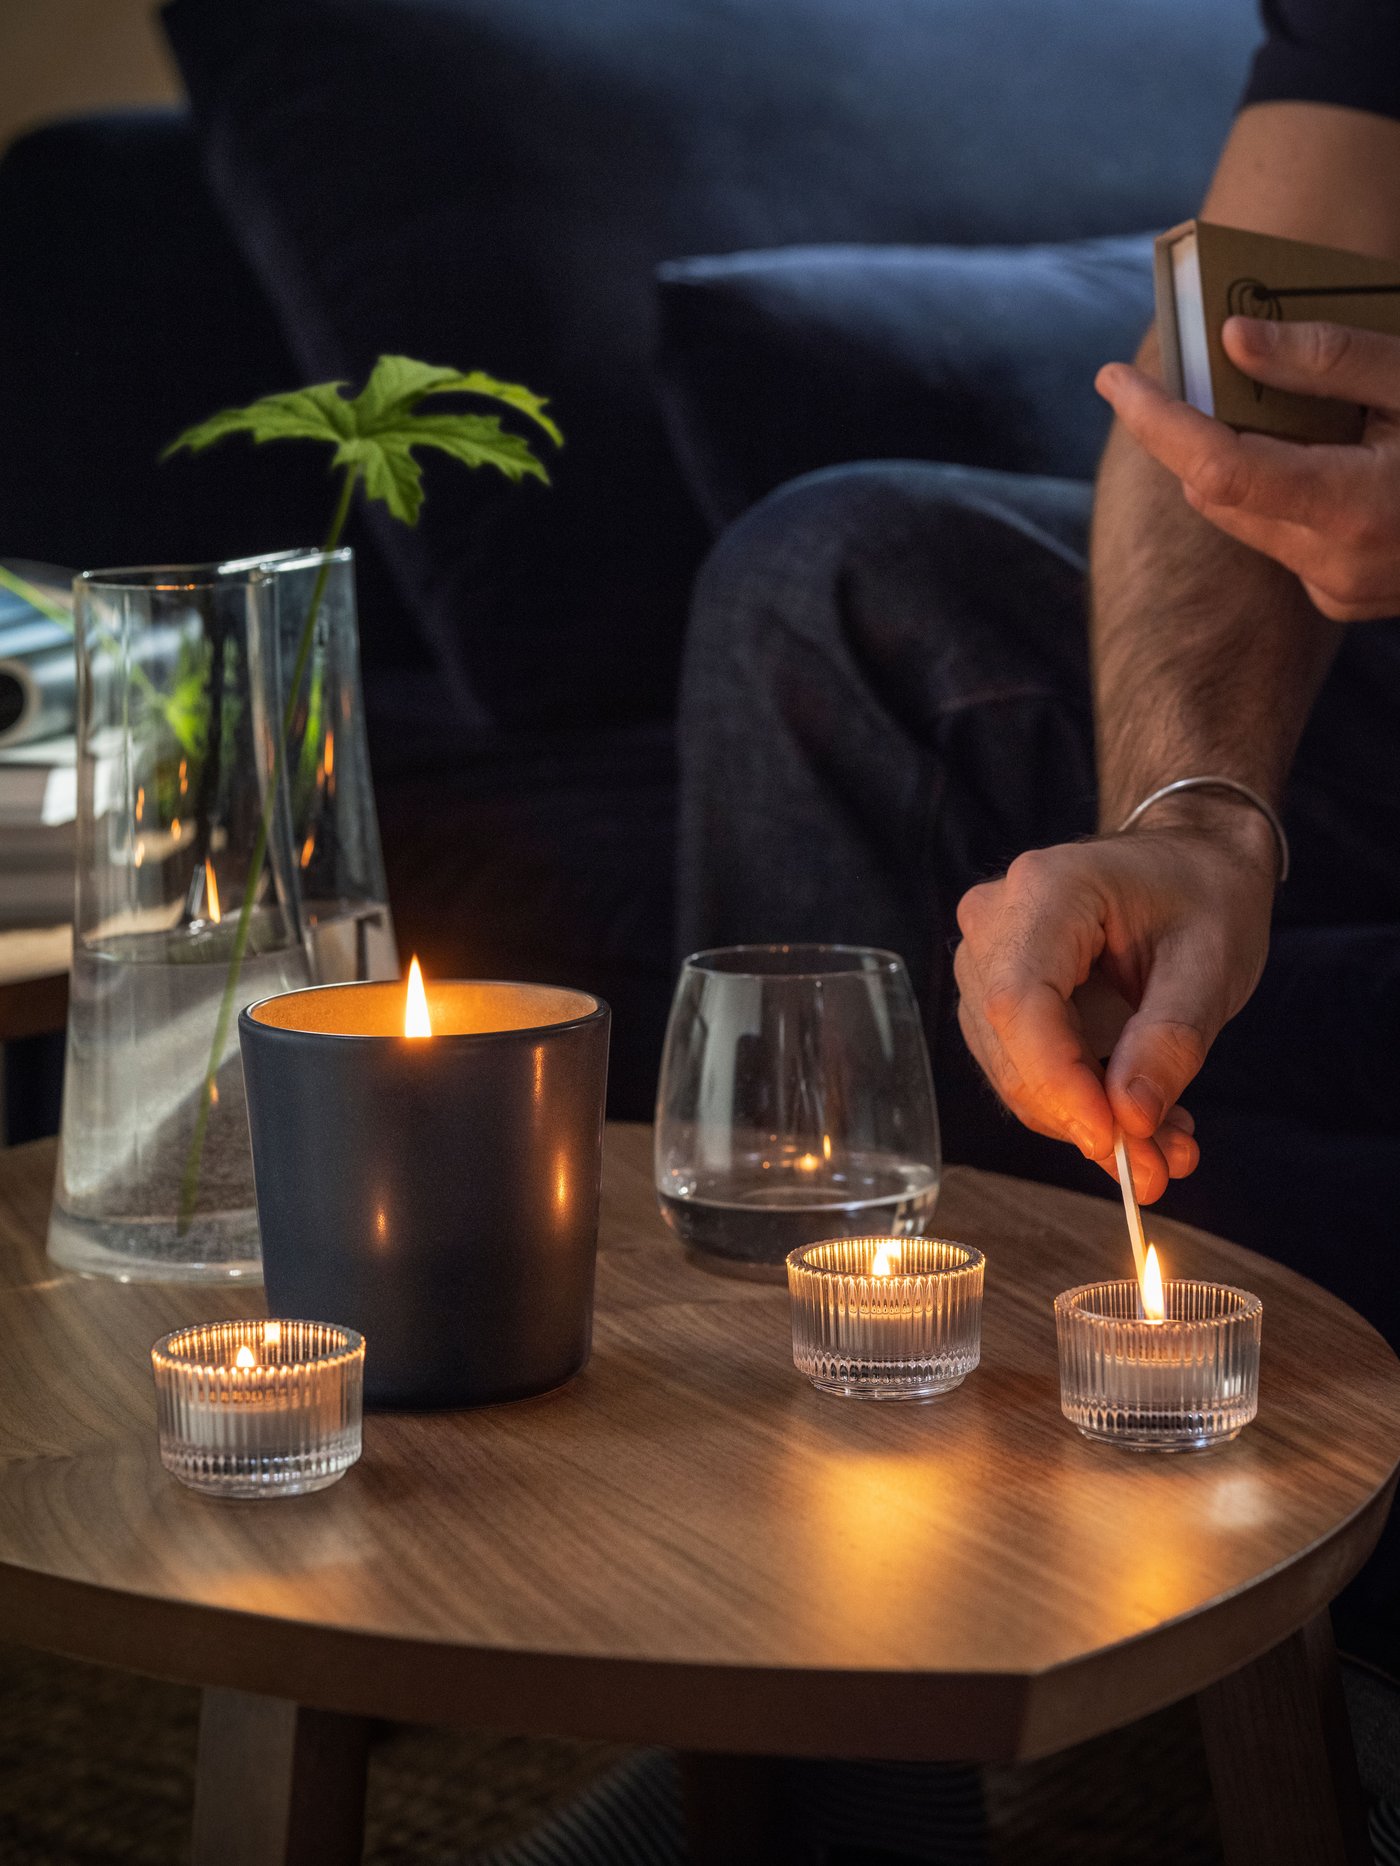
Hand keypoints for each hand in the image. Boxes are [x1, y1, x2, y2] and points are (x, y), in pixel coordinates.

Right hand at [953, 811, 1274, 1198]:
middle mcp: (994, 920)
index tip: (1113, 1143)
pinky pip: (1023, 1067)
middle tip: (1162, 1165)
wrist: (1189, 863)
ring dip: (1086, 1121)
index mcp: (1046, 890)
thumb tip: (1131, 1120)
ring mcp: (986, 957)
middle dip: (1082, 1117)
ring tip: (1167, 1143)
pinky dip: (1080, 1105)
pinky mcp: (996, 994)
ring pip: (1012, 1069)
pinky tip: (1140, 1116)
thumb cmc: (1203, 894)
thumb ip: (1170, 1041)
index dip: (1058, 1081)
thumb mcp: (1212, 963)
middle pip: (1010, 1044)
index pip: (1020, 1001)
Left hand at [1096, 316, 1399, 620]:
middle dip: (1190, 434)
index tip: (1114, 379)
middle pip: (1220, 496)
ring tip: (1255, 401)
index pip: (1215, 470)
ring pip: (1248, 521)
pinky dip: (1279, 493)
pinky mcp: (1348, 601)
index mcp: (1353, 509)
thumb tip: (1230, 345)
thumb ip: (1327, 361)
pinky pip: (1284, 541)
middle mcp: (1336, 567)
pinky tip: (1311, 453)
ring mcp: (1342, 593)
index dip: (1157, 423)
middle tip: (1179, 372)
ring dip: (1236, 462)